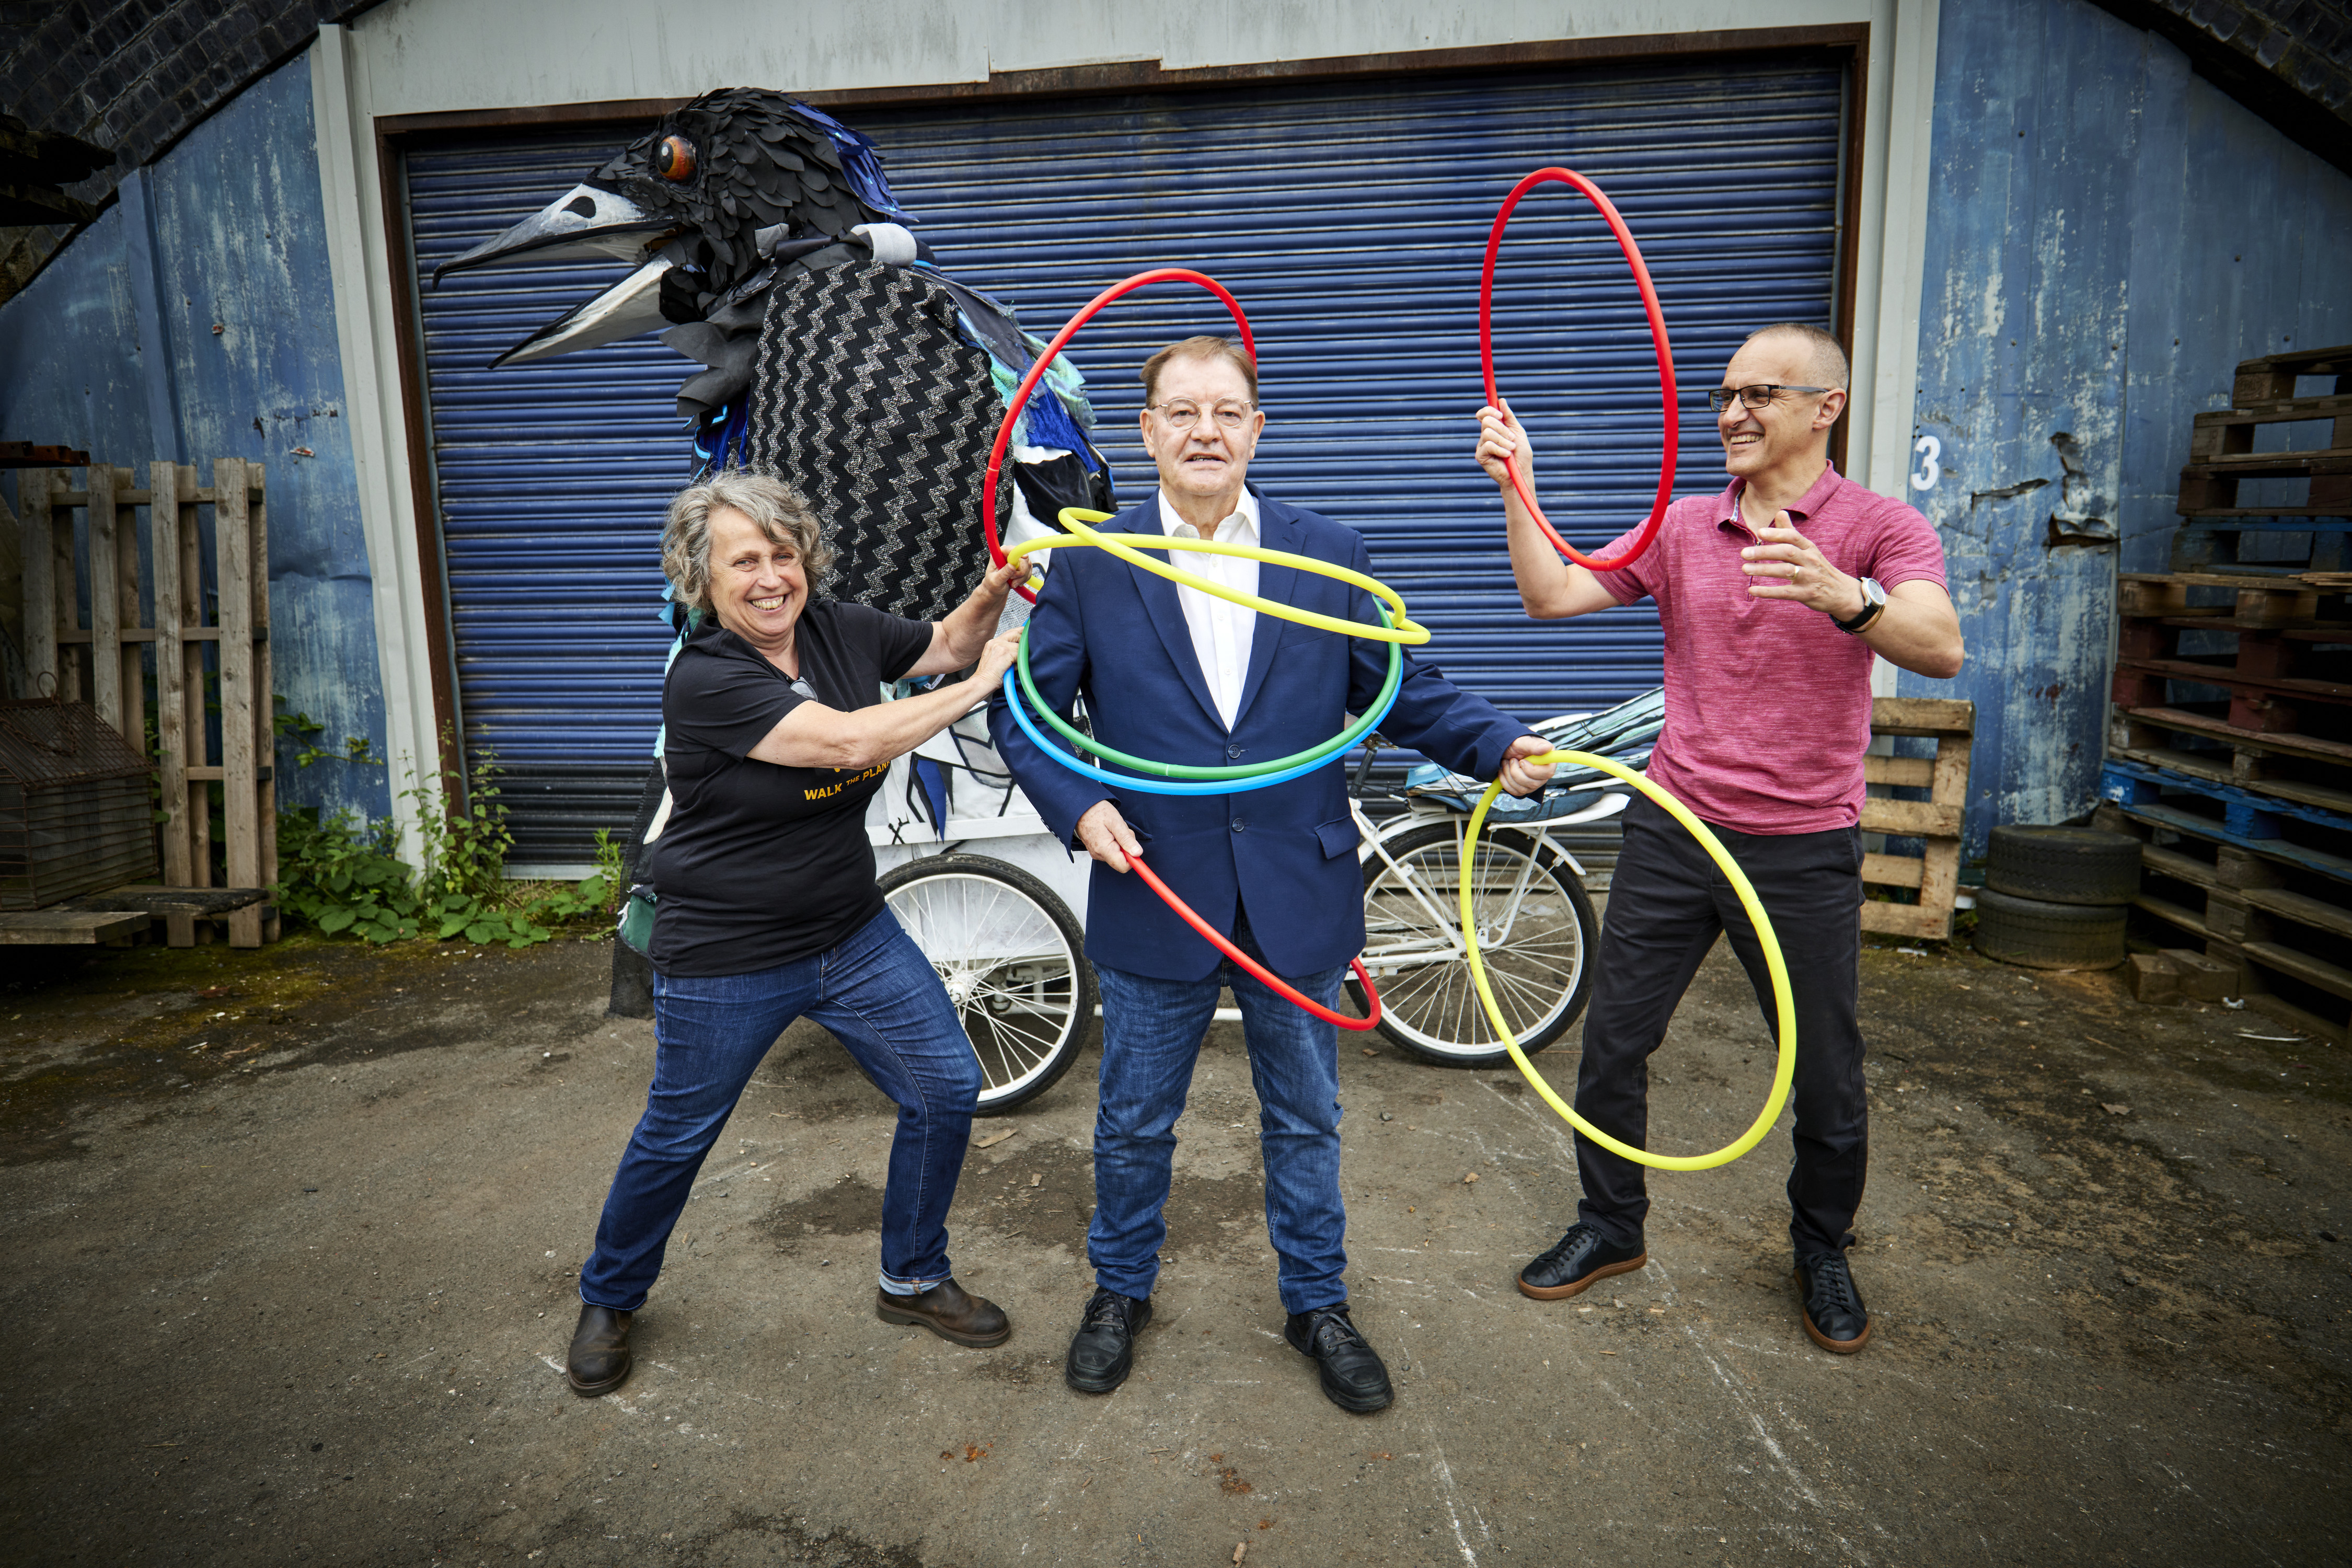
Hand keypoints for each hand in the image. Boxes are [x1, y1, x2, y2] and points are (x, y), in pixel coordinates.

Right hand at [968, 628, 1021, 694]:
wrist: (981, 683)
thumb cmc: (989, 676)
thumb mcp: (996, 660)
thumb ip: (1006, 653)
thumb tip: (1021, 653)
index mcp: (992, 643)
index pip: (1009, 633)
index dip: (1019, 634)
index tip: (1026, 636)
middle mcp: (995, 642)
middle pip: (1015, 633)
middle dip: (1023, 640)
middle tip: (1026, 650)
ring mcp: (1000, 646)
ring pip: (1019, 644)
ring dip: (1021, 654)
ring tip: (1017, 664)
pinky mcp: (1005, 652)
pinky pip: (1019, 653)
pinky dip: (1019, 662)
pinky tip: (1014, 669)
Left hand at [973, 556, 1031, 608]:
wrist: (997, 589)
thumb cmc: (993, 584)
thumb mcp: (996, 581)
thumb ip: (1003, 574)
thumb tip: (1011, 566)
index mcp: (998, 555)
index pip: (1009, 549)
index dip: (1018, 552)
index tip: (1024, 557)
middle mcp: (1008, 555)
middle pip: (1022, 558)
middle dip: (1020, 572)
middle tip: (1012, 579)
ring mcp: (1016, 559)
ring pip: (1028, 564)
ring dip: (1022, 577)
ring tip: (1013, 582)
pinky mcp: (1022, 564)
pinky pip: (1029, 569)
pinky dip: (1025, 578)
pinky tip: (1017, 582)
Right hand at [1075, 800, 1142, 872]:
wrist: (1080, 807)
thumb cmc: (1097, 812)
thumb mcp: (1116, 822)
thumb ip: (1127, 839)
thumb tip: (1137, 853)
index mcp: (1104, 849)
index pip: (1124, 866)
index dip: (1133, 858)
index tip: (1133, 845)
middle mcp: (1099, 855)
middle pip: (1122, 859)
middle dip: (1127, 846)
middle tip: (1121, 831)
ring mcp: (1097, 853)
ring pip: (1118, 854)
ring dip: (1121, 842)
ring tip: (1114, 829)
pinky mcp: (1096, 850)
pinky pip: (1112, 850)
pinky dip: (1115, 841)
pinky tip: (1110, 831)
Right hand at [1475, 402, 1533, 488]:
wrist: (1521, 473)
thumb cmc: (1521, 455)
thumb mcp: (1518, 432)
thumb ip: (1509, 417)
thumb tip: (1501, 401)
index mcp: (1494, 429)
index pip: (1484, 414)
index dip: (1489, 411)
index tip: (1500, 415)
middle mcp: (1486, 436)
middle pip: (1486, 421)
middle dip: (1502, 428)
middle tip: (1512, 438)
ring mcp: (1482, 446)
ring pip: (1487, 433)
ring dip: (1503, 440)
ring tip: (1511, 449)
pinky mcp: (1480, 456)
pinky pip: (1488, 445)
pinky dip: (1500, 449)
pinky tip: (1506, 456)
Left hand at [1497, 734, 1556, 797]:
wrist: (1505, 750)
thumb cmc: (1516, 744)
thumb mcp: (1522, 742)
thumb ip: (1534, 745)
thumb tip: (1547, 748)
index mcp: (1547, 760)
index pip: (1548, 773)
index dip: (1532, 770)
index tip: (1521, 761)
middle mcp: (1543, 773)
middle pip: (1534, 784)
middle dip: (1516, 772)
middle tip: (1511, 759)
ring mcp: (1534, 782)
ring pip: (1522, 789)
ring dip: (1509, 775)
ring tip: (1507, 763)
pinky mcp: (1524, 788)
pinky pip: (1515, 791)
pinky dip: (1505, 781)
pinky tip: (1504, 770)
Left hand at [1740, 513, 1863, 618]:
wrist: (1841, 593)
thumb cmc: (1818, 568)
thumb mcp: (1808, 549)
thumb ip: (1791, 532)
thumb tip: (1779, 511)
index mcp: (1809, 548)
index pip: (1793, 537)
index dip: (1777, 533)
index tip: (1759, 532)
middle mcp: (1810, 560)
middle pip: (1787, 552)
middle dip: (1765, 552)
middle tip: (1744, 553)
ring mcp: (1810, 578)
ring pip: (1785, 571)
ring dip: (1763, 569)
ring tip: (1744, 568)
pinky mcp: (1806, 594)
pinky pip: (1785, 593)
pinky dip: (1768, 592)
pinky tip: (1753, 590)